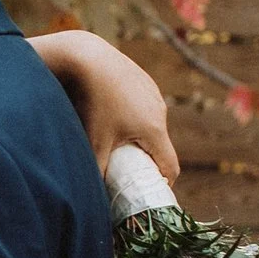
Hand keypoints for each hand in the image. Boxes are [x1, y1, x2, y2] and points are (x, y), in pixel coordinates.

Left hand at [36, 31, 179, 187]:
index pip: (170, 166)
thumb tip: (94, 198)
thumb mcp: (94, 142)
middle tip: (128, 170)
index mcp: (154, 130)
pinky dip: (134, 115)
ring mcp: (152, 94)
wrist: (88, 58)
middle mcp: (159, 112)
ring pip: (152, 123)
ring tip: (118, 141)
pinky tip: (114, 114)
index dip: (162, 183)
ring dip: (141, 136)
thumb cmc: (92, 103)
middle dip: (148, 160)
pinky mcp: (143, 80)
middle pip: (160, 145)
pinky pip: (143, 105)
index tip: (149, 191)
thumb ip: (97, 171)